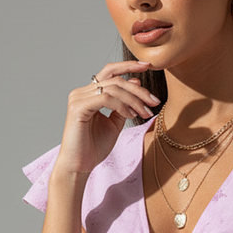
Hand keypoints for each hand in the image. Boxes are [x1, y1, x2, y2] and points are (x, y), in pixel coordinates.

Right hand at [54, 61, 160, 176]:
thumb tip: (136, 81)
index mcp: (90, 93)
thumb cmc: (94, 147)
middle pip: (115, 79)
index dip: (129, 66)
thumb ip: (124, 104)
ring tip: (146, 113)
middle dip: (138, 89)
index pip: (110, 71)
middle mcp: (82, 92)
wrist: (79, 166)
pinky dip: (122, 105)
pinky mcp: (78, 108)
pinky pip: (106, 99)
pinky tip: (132, 115)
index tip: (148, 66)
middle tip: (154, 101)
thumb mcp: (115, 123)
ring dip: (134, 99)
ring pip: (113, 88)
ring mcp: (78, 98)